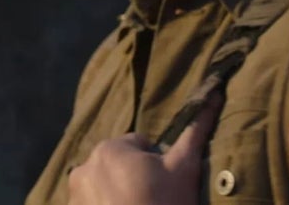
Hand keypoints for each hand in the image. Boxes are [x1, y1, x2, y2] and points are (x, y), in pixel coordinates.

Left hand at [67, 95, 222, 204]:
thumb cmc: (166, 204)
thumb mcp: (184, 167)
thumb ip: (195, 129)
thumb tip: (214, 93)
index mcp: (109, 149)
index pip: (138, 146)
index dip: (155, 165)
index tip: (161, 186)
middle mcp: (83, 168)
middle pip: (119, 166)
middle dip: (134, 178)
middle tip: (151, 201)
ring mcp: (74, 197)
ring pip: (105, 186)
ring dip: (118, 195)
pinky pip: (92, 204)